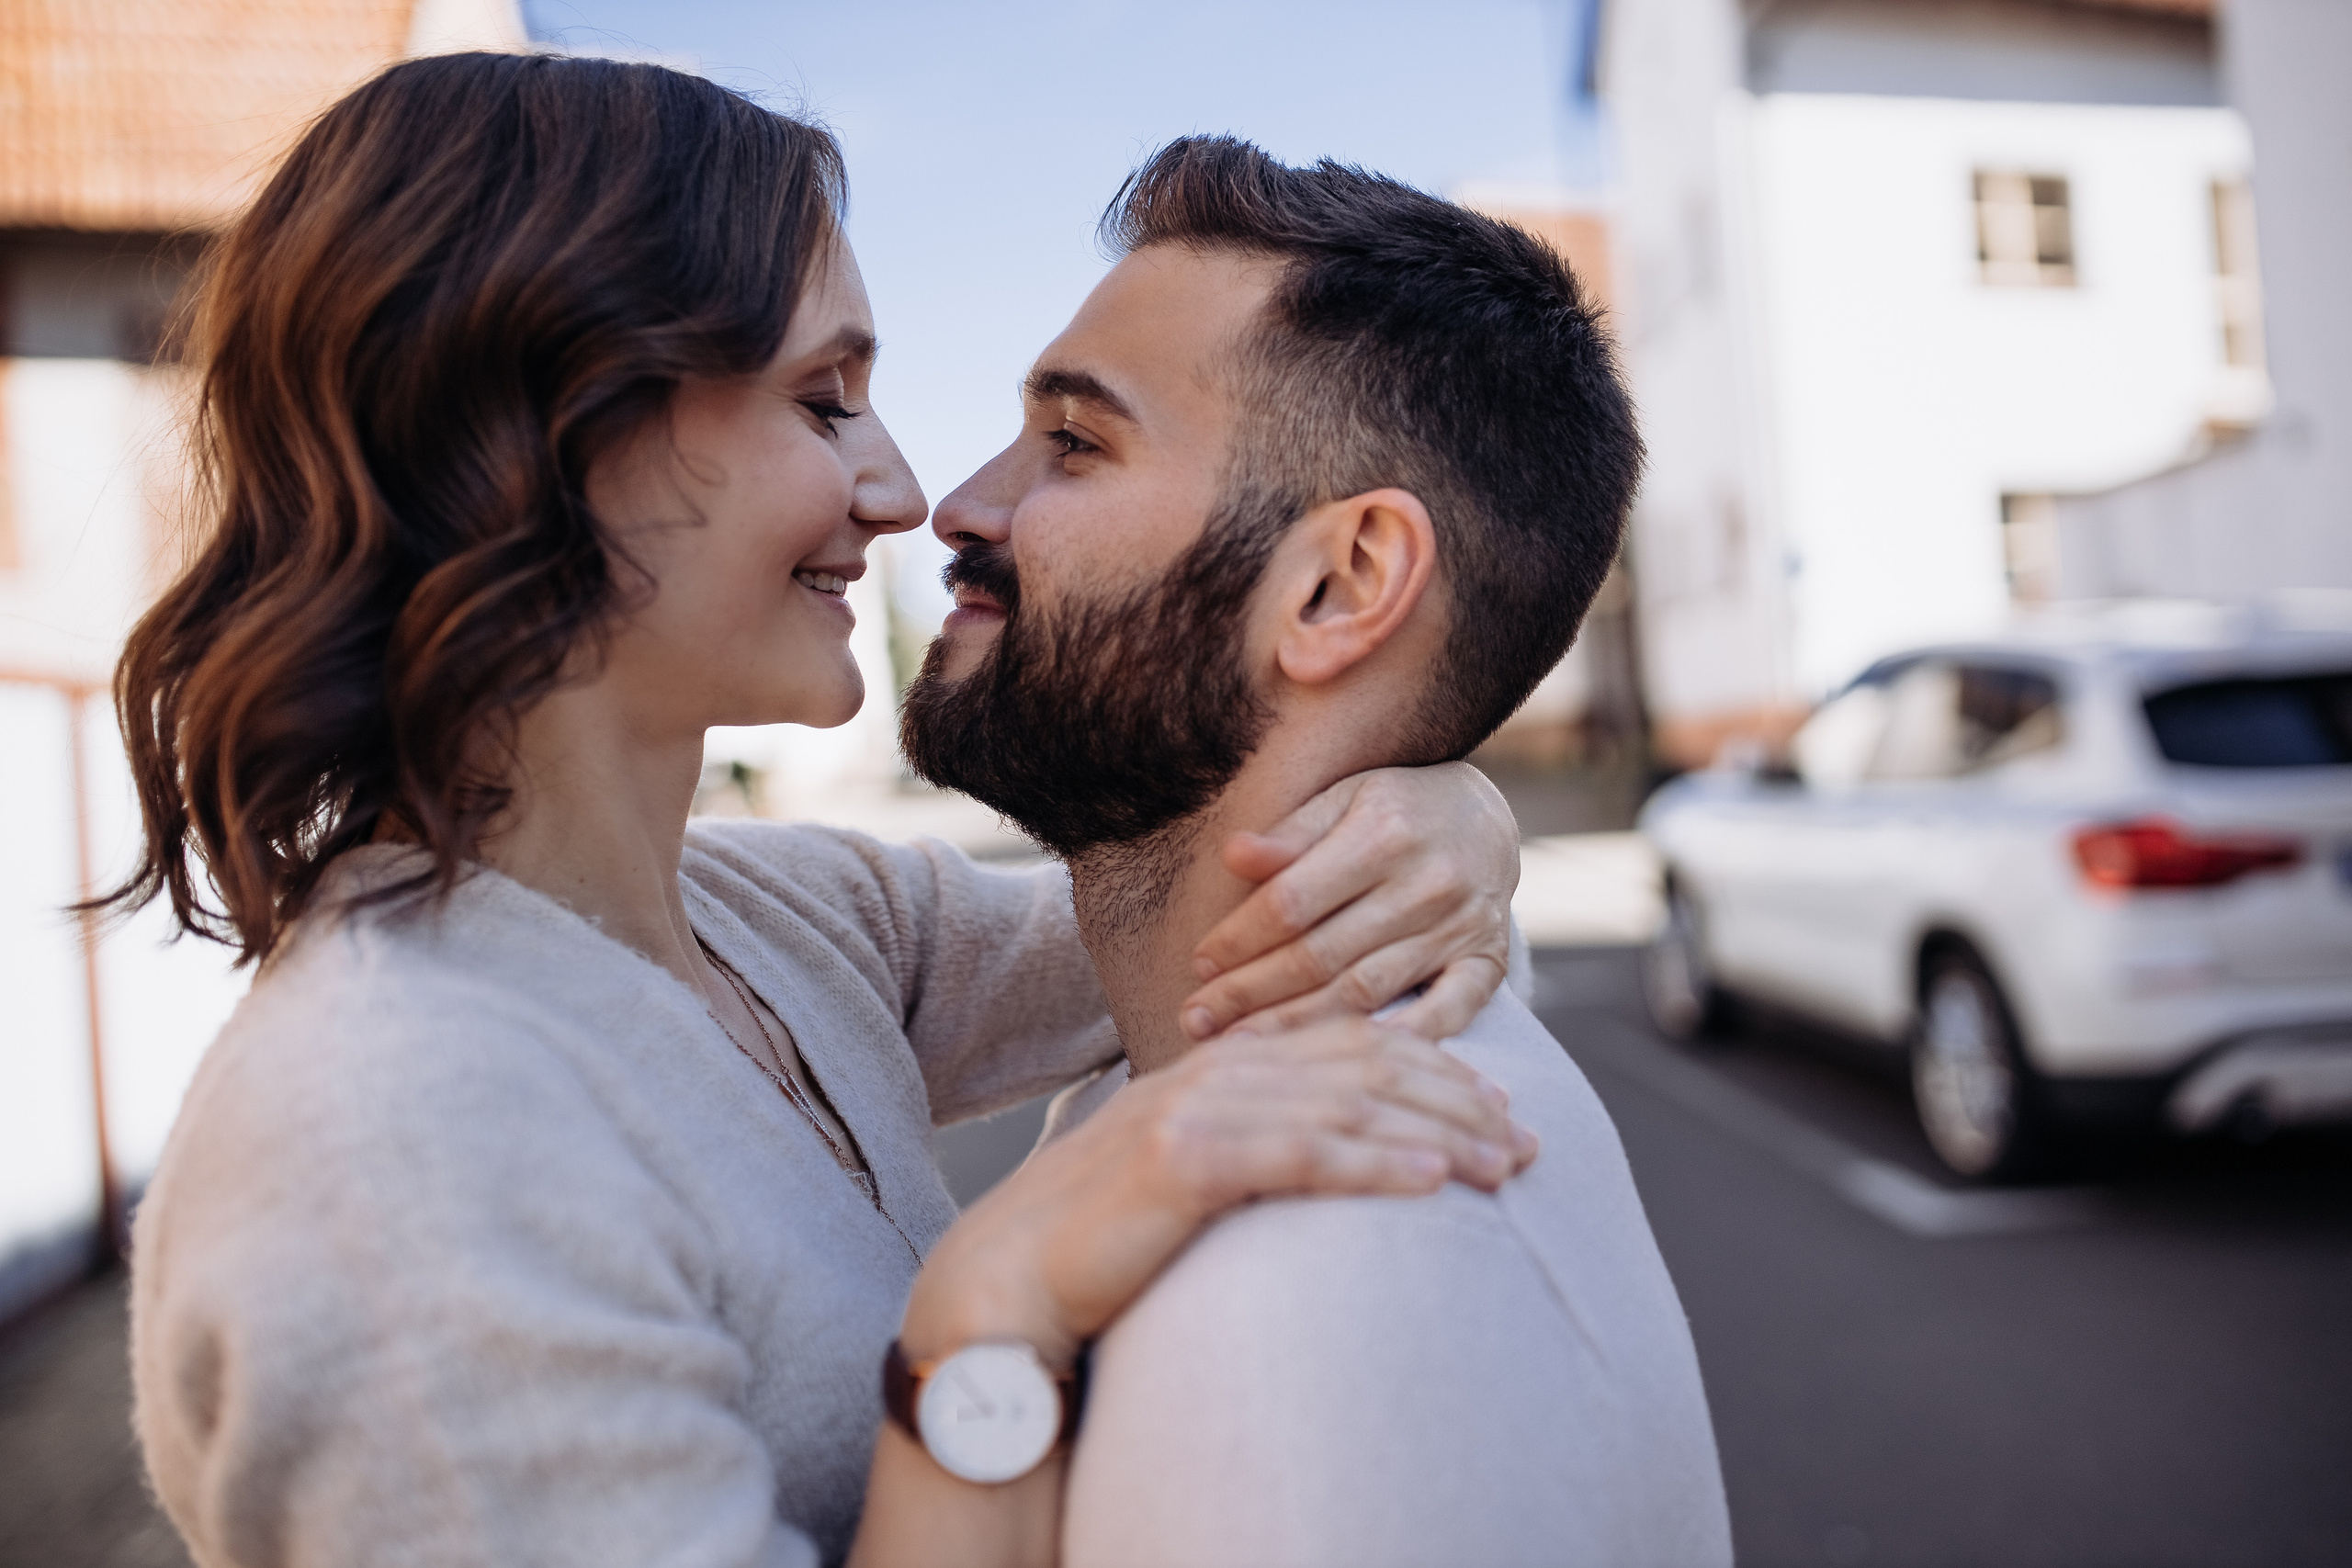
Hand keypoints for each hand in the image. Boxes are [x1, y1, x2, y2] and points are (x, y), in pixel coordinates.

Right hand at [899, 1018, 1538, 1370]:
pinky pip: (1301, 1154)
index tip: (1496, 1099)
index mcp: (1213, 1067)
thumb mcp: (1182, 1173)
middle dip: (1456, 1097)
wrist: (1005, 1281)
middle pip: (1361, 1064)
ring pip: (1346, 1104)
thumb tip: (1315, 1156)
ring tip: (1505, 1162)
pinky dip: (1374, 1162)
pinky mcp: (1184, 1161)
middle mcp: (1210, 1072)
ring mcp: (1195, 1109)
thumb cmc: (1096, 1241)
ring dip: (1438, 1132)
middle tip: (1525, 1136)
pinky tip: (1432, 1177)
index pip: (1343, 1044)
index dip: (1429, 1065)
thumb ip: (1246, 1146)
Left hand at [1179, 762, 1519, 1043]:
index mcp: (1382, 834)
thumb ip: (1290, 834)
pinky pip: (1446, 1015)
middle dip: (1250, 992)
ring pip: (1364, 993)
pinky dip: (1399, 1042)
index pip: (1292, 902)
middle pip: (1320, 955)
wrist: (1486, 818)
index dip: (1238, 939)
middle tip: (1195, 1019)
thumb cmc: (1394, 808)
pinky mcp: (1487, 963)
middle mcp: (1425, 884)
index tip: (1199, 966)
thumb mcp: (1343, 799)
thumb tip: (1232, 855)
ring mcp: (1460, 928)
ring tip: (1239, 1044)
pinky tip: (1342, 1062)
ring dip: (1296, 1025)